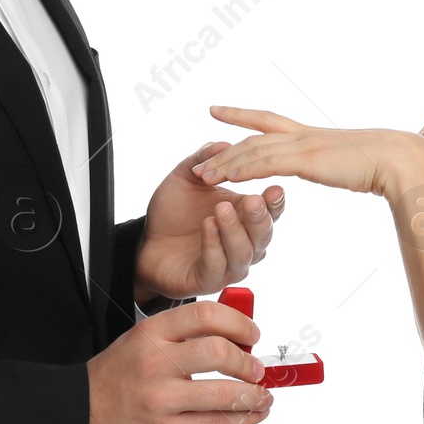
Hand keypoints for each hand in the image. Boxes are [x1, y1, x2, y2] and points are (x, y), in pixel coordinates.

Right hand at [86, 301, 273, 423]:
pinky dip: (241, 419)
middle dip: (248, 362)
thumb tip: (234, 337)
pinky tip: (252, 414)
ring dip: (253, 395)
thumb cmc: (115, 377)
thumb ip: (181, 337)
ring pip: (223, 394)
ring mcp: (160, 398)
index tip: (252, 334)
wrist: (78, 415)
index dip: (238, 323)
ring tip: (262, 395)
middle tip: (258, 368)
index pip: (206, 315)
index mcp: (152, 333)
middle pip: (219, 352)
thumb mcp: (140, 342)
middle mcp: (156, 362)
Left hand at [133, 142, 287, 302]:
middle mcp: (244, 242)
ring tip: (221, 209)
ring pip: (243, 252)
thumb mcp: (186, 177)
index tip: (275, 187)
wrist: (147, 241)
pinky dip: (213, 245)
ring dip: (234, 230)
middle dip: (259, 217)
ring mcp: (228, 264)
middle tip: (252, 199)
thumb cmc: (174, 211)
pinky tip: (207, 226)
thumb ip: (203, 160)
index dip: (275, 201)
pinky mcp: (208, 280)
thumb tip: (222, 143)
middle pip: (263, 233)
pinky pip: (216, 265)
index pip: (270, 210)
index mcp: (245, 216)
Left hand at [192, 106, 423, 200]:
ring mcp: (304, 146)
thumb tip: (340, 167)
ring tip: (201, 175)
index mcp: (312, 135)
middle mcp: (303, 136)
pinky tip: (226, 178)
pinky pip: (267, 163)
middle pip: (253, 134)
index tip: (216, 111)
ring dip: (225, 163)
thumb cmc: (385, 164)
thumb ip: (337, 163)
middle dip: (224, 143)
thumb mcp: (352, 162)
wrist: (400, 160)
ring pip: (254, 151)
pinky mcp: (307, 160)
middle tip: (198, 155)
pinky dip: (243, 170)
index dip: (241, 115)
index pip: (268, 119)